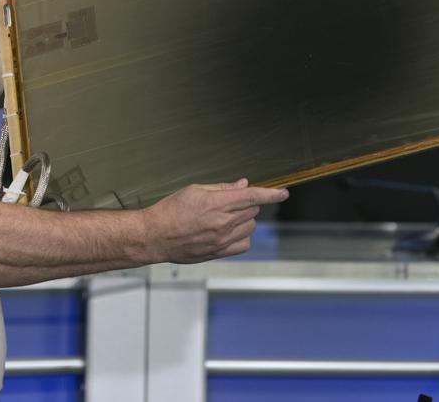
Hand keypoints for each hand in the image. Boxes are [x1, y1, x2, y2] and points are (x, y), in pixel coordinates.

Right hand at [140, 178, 287, 263]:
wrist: (155, 236)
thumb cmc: (170, 210)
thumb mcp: (194, 190)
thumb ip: (222, 188)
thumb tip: (242, 185)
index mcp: (217, 203)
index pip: (253, 196)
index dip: (272, 194)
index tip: (283, 193)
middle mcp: (223, 222)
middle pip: (252, 210)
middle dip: (247, 202)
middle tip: (230, 201)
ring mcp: (222, 240)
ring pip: (250, 226)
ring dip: (245, 218)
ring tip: (226, 217)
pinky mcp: (219, 253)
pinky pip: (244, 244)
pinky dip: (242, 236)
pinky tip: (230, 231)